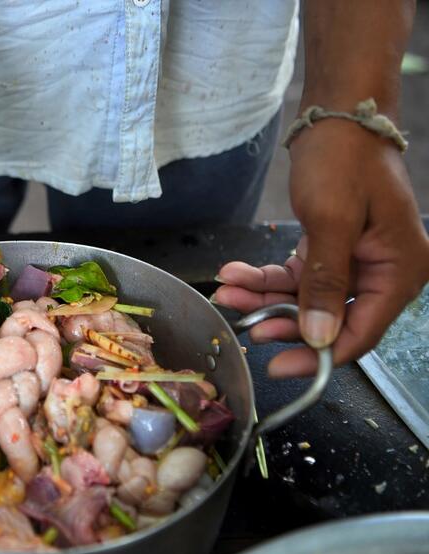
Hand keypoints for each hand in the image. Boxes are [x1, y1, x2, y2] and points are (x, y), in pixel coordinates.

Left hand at [213, 120, 428, 376]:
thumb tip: (319, 337)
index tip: (278, 366)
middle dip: (281, 321)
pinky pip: (298, 276)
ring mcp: (356, 262)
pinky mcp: (331, 250)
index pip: (361, 334)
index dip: (318, 355)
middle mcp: (382, 272)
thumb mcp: (331, 222)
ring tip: (226, 291)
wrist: (336, 113)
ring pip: (306, 299)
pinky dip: (267, 277)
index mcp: (399, 271)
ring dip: (264, 298)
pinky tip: (235, 273)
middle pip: (329, 320)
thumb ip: (325, 283)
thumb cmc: (343, 159)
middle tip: (244, 324)